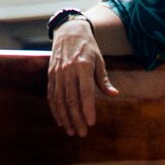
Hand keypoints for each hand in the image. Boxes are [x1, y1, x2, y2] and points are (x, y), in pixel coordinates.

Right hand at [47, 18, 117, 137]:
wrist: (69, 31)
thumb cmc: (88, 47)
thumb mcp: (99, 60)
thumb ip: (104, 79)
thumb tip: (114, 95)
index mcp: (83, 66)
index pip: (85, 91)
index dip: (87, 108)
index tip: (91, 123)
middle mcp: (68, 70)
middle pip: (71, 99)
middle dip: (76, 118)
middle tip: (83, 133)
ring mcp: (57, 73)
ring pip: (59, 100)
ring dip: (65, 117)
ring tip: (71, 131)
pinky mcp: (50, 75)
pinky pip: (51, 95)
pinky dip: (55, 109)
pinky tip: (60, 121)